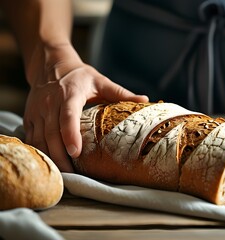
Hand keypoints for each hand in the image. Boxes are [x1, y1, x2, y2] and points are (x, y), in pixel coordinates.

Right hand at [23, 44, 147, 171]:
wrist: (49, 64)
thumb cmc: (80, 76)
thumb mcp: (101, 81)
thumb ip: (121, 93)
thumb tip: (145, 100)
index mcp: (69, 94)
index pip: (68, 116)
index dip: (70, 135)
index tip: (76, 152)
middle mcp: (50, 103)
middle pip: (52, 133)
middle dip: (60, 155)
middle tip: (71, 174)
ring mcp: (37, 110)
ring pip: (39, 138)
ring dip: (49, 157)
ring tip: (62, 174)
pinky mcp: (30, 116)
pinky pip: (31, 137)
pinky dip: (39, 151)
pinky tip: (49, 164)